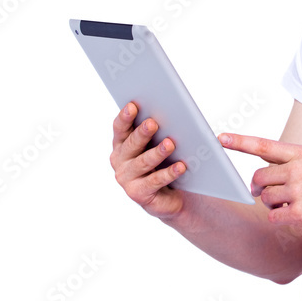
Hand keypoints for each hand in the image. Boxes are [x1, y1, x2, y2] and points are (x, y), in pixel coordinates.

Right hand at [110, 102, 186, 219]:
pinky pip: (155, 181)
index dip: (125, 116)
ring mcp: (127, 178)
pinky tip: (181, 166)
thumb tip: (173, 112)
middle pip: (131, 144)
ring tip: (170, 144)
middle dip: (142, 133)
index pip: (120, 128)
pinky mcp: (138, 193)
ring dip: (157, 153)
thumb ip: (162, 128)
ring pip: (143, 162)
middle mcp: (120, 160)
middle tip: (153, 123)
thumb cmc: (166, 161)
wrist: (174, 195)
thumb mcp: (161, 142)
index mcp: (122, 143)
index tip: (133, 105)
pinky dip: (169, 173)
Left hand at [219, 133, 301, 238]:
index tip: (220, 138)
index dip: (239, 142)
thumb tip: (261, 163)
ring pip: (265, 197)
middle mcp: (299, 169)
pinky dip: (278, 218)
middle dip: (258, 187)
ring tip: (288, 205)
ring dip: (271, 204)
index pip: (264, 145)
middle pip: (259, 176)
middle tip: (263, 192)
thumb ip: (290, 161)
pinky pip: (274, 216)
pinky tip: (293, 216)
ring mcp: (301, 191)